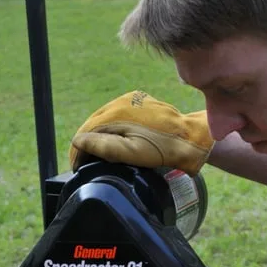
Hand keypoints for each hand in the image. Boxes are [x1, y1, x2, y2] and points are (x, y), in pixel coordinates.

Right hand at [69, 90, 213, 173]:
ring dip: (96, 135)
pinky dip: (110, 128)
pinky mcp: (140, 102)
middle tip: (80, 162)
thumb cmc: (162, 149)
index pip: (88, 129)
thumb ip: (104, 146)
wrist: (190, 138)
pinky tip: (110, 140)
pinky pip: (118, 115)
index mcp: (117, 112)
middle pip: (94, 122)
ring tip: (92, 154)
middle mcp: (122, 101)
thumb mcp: (131, 152)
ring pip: (105, 118)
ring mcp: (132, 100)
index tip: (76, 166)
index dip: (78, 148)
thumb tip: (78, 140)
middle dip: (85, 142)